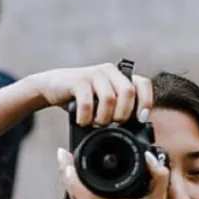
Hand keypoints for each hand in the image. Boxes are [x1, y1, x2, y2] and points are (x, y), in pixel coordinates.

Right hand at [29, 63, 152, 125]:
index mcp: (120, 76)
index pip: (142, 84)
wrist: (52, 87)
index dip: (146, 102)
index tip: (141, 119)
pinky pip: (87, 102)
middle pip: (128, 92)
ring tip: (95, 123)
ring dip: (103, 118)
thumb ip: (118, 107)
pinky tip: (82, 121)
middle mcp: (109, 71)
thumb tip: (138, 127)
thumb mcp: (102, 102)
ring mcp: (93, 74)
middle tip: (112, 124)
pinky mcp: (77, 80)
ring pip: (109, 98)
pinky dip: (86, 117)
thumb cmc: (80, 98)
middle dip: (122, 114)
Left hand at [58, 148, 177, 198]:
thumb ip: (158, 176)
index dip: (70, 174)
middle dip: (66, 173)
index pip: (81, 191)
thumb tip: (148, 157)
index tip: (65, 157)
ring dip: (70, 184)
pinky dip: (78, 194)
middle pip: (73, 194)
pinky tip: (81, 186)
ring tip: (69, 167)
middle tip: (64, 156)